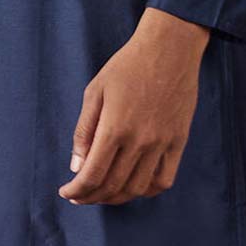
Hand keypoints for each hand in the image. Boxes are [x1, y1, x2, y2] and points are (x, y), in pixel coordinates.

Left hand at [57, 7, 209, 205]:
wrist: (169, 48)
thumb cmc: (127, 65)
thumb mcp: (95, 91)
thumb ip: (84, 131)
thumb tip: (77, 166)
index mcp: (114, 128)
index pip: (92, 176)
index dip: (77, 190)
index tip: (67, 192)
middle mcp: (139, 141)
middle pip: (113, 187)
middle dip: (91, 197)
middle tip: (80, 195)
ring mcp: (162, 143)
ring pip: (138, 188)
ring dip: (117, 197)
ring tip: (103, 192)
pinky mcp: (178, 141)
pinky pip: (164, 180)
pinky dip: (147, 190)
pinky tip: (134, 185)